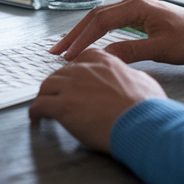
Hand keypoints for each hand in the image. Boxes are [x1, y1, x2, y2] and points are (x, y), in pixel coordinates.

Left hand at [28, 49, 165, 151]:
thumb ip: (130, 76)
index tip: (72, 79)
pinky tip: (37, 118)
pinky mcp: (62, 106)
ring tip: (44, 106)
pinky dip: (36, 112)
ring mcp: (70, 86)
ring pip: (46, 86)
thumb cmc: (147, 107)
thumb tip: (131, 79)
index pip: (80, 59)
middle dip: (58, 85)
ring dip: (45, 96)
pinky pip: (39, 105)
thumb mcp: (143, 81)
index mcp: (103, 61)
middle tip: (57, 96)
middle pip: (60, 73)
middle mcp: (83, 69)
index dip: (74, 71)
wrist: (142, 123)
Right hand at [50, 0, 183, 64]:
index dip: (82, 39)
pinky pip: (107, 23)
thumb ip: (131, 51)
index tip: (69, 55)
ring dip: (81, 34)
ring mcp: (132, 8)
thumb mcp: (161, 48)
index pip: (100, 22)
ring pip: (99, 19)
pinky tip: (86, 44)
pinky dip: (93, 33)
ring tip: (65, 49)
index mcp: (136, 6)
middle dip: (74, 35)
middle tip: (56, 52)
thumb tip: (103, 56)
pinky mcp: (135, 16)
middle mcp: (131, 3)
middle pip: (94, 17)